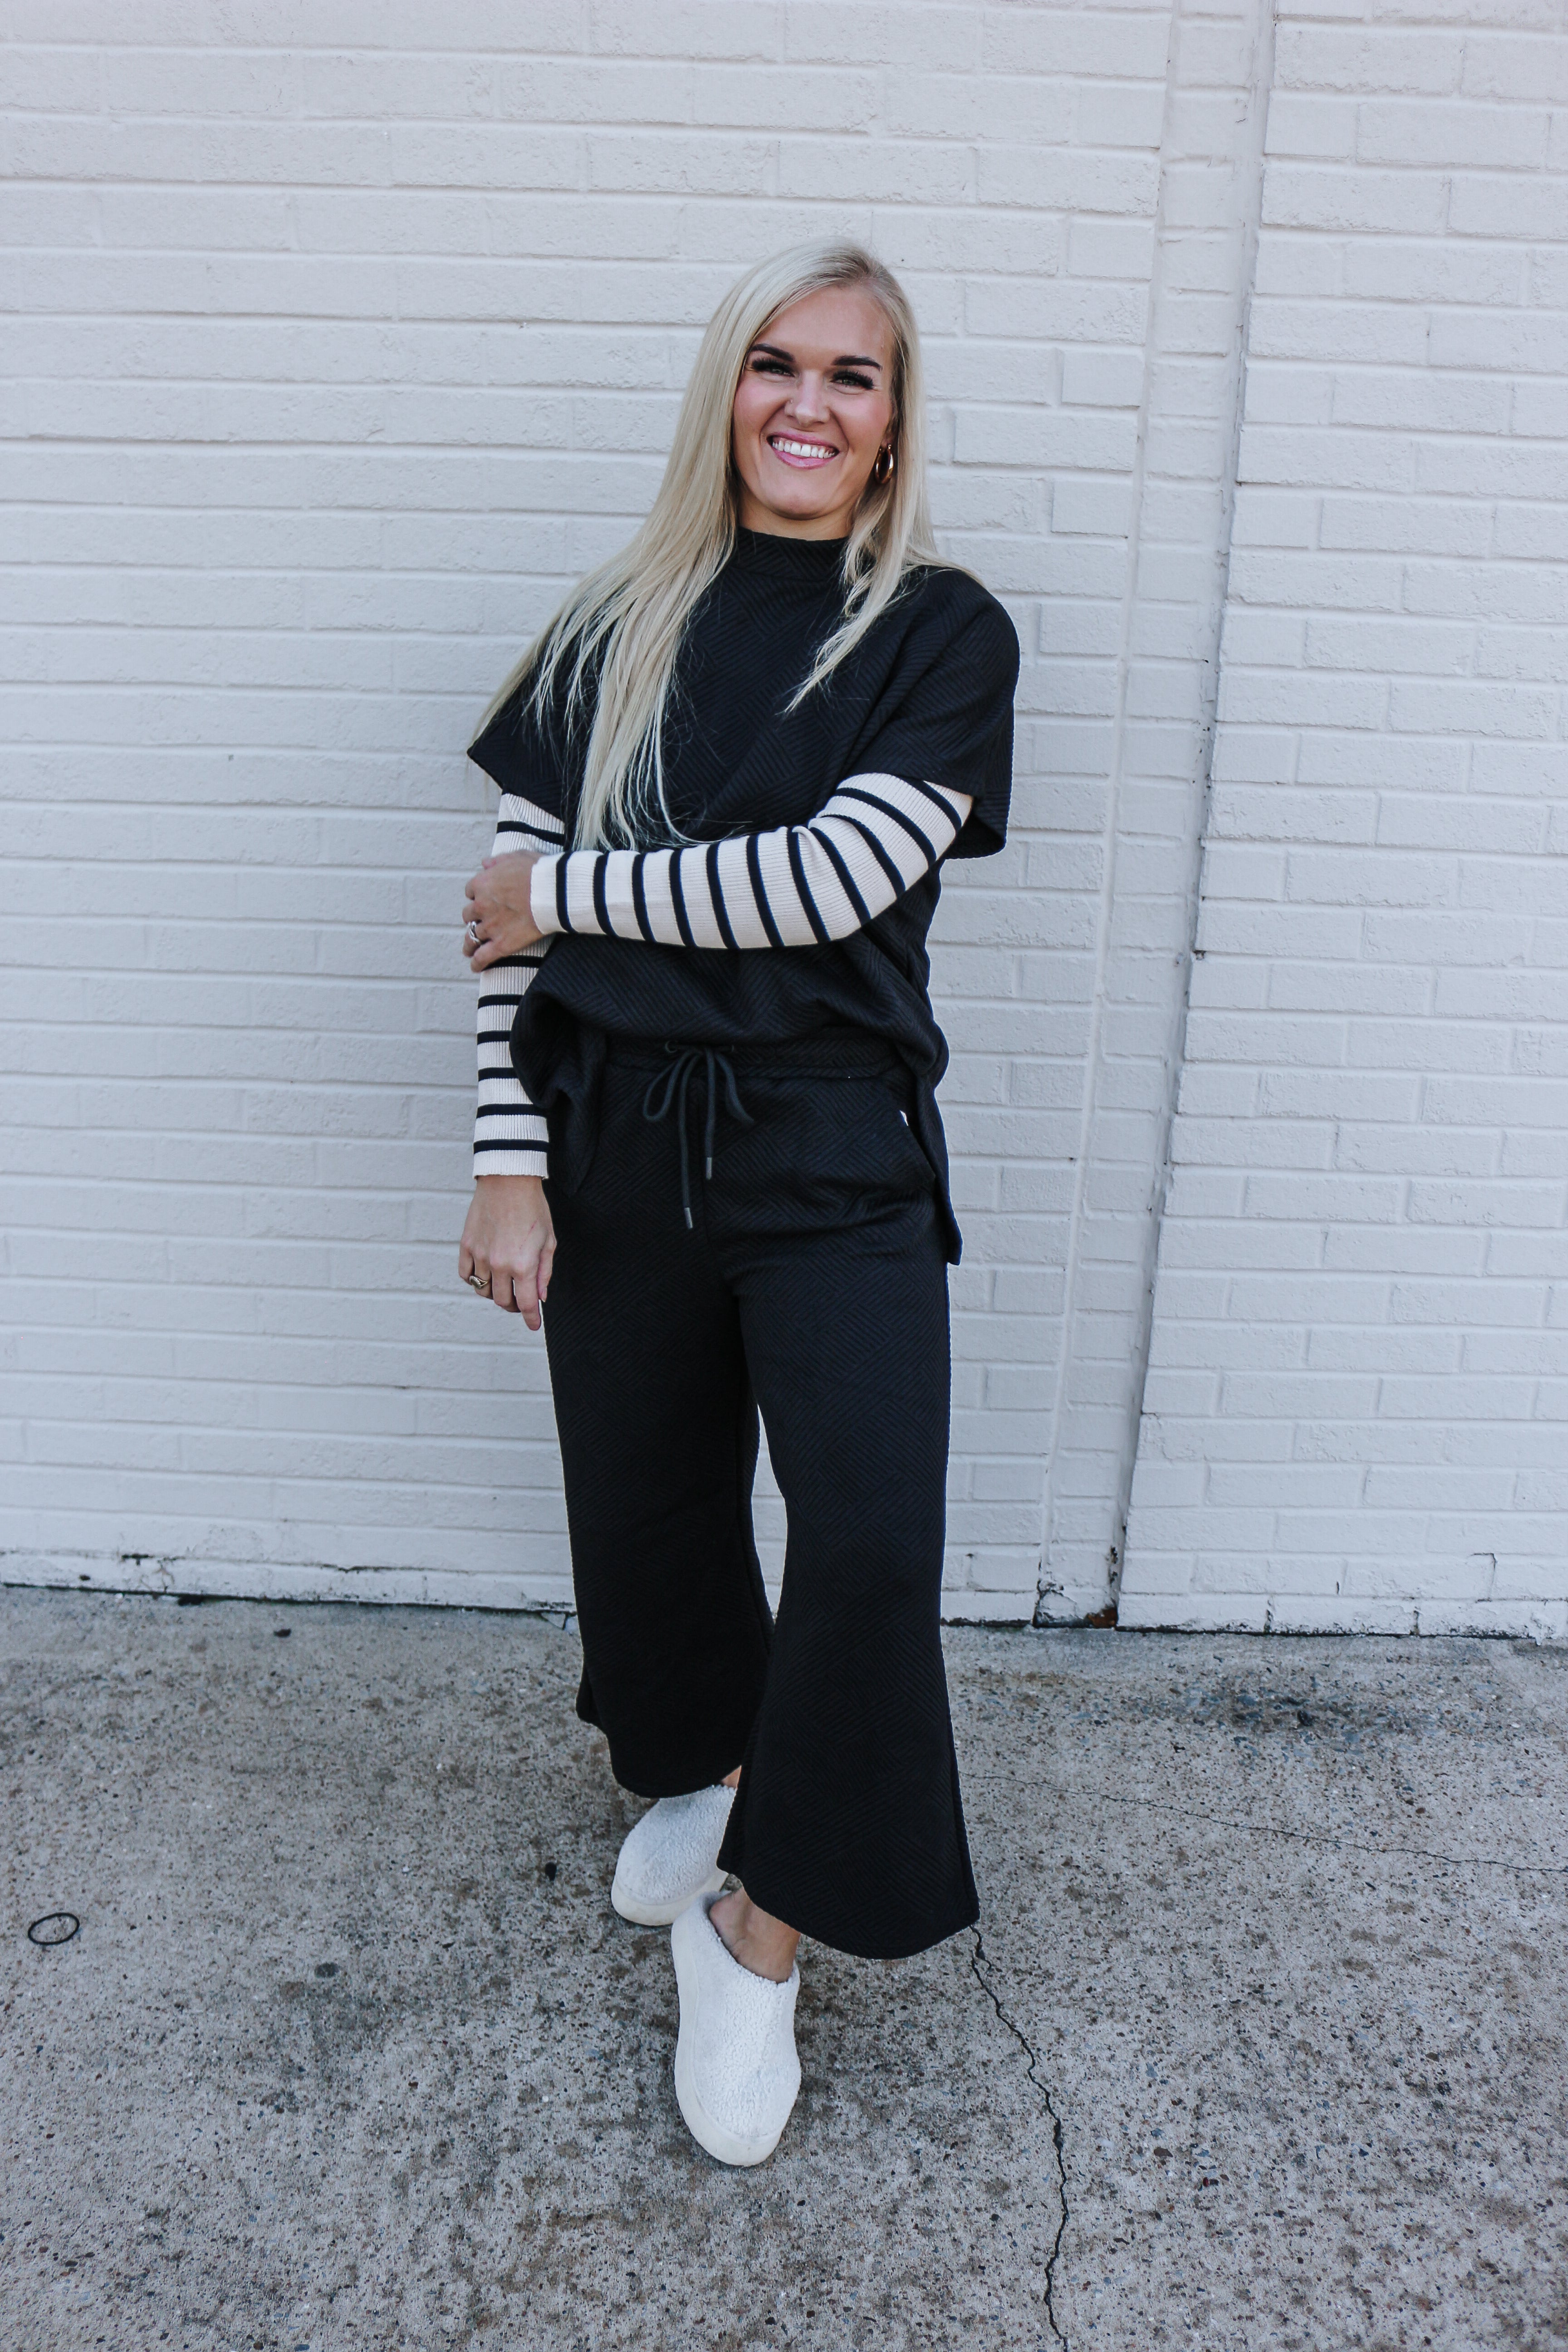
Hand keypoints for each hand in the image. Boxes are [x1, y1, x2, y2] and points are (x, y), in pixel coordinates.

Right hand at [459, 1174, 554, 1329]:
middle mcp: (499, 1264)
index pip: (526, 1304)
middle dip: (513, 1307)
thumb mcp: (549, 1241)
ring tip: (504, 1285)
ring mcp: (480, 1255)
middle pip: (502, 1301)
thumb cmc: (532, 1208)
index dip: (531, 1319)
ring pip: (483, 1290)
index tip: (533, 1326)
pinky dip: (474, 1279)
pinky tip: (485, 1274)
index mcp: (523, 1265)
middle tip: (521, 1302)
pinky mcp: (466, 1245)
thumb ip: (544, 1272)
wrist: (508, 1180)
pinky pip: (465, 1274)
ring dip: (494, 1293)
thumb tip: (541, 1297)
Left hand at [464, 851, 541, 970]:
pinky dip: (477, 963)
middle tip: (481, 921)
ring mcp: (490, 926)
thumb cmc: (539, 872)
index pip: (470, 891)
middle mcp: (481, 906)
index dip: (477, 895)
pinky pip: (483, 957)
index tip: (483, 899)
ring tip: (470, 948)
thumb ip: (498, 861)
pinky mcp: (502, 944)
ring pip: (472, 937)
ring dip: (470, 942)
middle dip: (474, 917)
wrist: (555, 892)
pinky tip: (475, 967)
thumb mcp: (516, 857)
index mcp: (482, 884)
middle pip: (468, 915)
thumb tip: (485, 863)